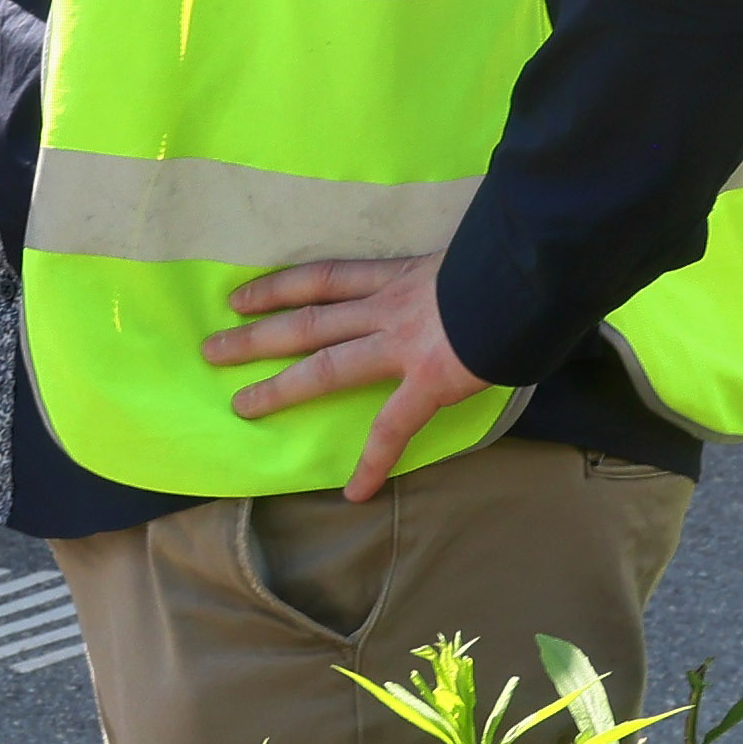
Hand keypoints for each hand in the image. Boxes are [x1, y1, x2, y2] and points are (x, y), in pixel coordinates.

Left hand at [206, 250, 492, 501]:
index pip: (323, 278)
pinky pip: (393, 428)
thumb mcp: (466, 251)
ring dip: (280, 387)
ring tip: (242, 406)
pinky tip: (355, 492)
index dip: (278, 286)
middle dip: (255, 336)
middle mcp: (387, 306)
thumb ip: (450, 266)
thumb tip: (459, 274)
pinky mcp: (429, 380)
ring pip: (327, 365)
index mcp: (396, 275)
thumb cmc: (508, 254)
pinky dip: (373, 462)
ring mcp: (403, 344)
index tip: (240, 297)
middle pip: (306, 320)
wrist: (531, 269)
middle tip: (211, 349)